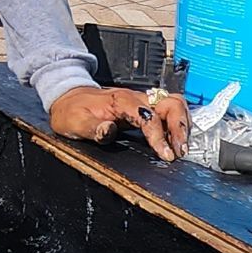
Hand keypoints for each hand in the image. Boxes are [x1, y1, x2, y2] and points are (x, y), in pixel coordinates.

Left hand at [47, 84, 190, 162]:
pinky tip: (176, 140)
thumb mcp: (75, 122)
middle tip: (180, 151)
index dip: (159, 136)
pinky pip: (169, 110)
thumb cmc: (72, 110)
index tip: (165, 154)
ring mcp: (142, 101)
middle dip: (180, 127)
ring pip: (174, 104)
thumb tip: (108, 131)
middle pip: (171, 103)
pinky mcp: (145, 108)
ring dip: (183, 124)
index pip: (149, 116)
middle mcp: (136, 98)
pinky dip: (178, 123)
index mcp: (121, 101)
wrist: (68, 97)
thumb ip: (93, 128)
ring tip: (182, 147)